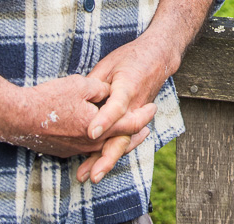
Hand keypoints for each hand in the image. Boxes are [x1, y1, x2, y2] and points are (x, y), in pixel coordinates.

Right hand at [0, 73, 156, 158]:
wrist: (16, 118)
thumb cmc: (48, 99)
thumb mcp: (80, 84)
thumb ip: (101, 88)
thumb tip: (110, 91)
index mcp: (97, 127)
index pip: (129, 124)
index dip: (143, 116)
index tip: (152, 107)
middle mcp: (89, 143)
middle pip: (120, 141)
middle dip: (136, 134)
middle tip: (148, 127)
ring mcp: (76, 150)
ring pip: (104, 147)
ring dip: (118, 140)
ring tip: (127, 133)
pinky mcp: (64, 150)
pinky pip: (89, 149)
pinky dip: (100, 142)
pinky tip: (99, 136)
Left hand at [77, 38, 175, 182]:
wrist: (158, 58)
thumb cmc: (130, 58)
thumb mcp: (108, 65)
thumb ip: (93, 85)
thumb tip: (75, 102)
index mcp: (128, 86)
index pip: (116, 106)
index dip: (104, 120)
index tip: (91, 132)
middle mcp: (135, 105)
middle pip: (123, 135)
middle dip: (107, 156)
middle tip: (92, 173)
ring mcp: (138, 115)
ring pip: (124, 142)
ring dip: (107, 161)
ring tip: (91, 176)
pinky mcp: (136, 120)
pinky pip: (125, 139)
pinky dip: (113, 154)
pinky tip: (99, 166)